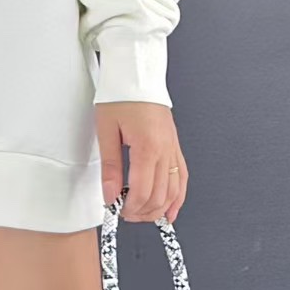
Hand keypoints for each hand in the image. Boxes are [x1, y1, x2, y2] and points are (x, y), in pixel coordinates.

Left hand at [95, 102, 187, 223]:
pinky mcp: (175, 145)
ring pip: (174, 191)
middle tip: (124, 213)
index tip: (115, 209)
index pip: (142, 191)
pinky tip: (170, 210)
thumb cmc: (120, 96)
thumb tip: (111, 195)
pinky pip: (182, 177)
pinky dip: (177, 197)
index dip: (128, 207)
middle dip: (141, 212)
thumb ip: (110, 166)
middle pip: (159, 195)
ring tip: (142, 215)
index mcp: (147, 146)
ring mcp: (173, 148)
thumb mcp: (106, 130)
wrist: (137, 74)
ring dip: (159, 209)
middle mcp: (165, 150)